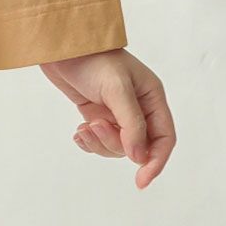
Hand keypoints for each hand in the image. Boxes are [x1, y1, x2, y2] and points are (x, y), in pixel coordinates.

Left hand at [40, 48, 174, 188]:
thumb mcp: (117, 89)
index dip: (156, 161)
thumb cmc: (93, 58)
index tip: (141, 181)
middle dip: (115, 143)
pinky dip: (89, 141)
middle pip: (137, 146)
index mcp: (152, 97)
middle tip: (94, 126)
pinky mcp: (96, 112)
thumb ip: (131, 123)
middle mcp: (138, 107)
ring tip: (84, 127)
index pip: (164, 138)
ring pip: (117, 146)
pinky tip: (78, 132)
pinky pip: (99, 140)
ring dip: (99, 142)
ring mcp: (116, 111)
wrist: (61, 45)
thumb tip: (139, 157)